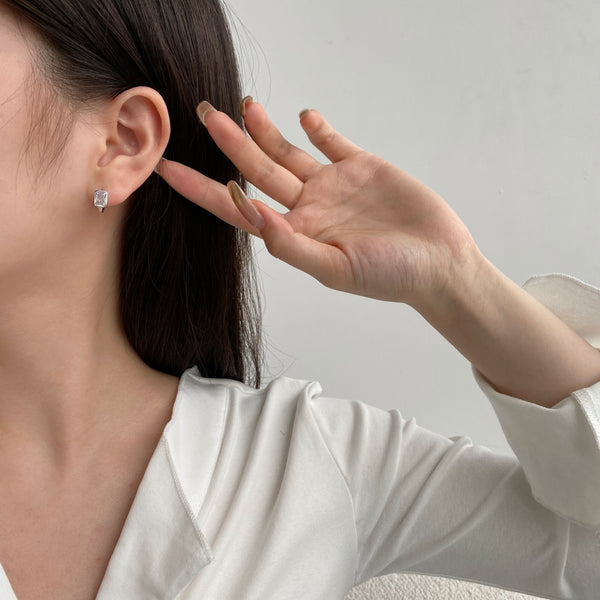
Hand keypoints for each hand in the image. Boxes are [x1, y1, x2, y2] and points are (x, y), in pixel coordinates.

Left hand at [158, 99, 599, 404]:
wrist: (440, 263)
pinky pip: (332, 141)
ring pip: (289, 151)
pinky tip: (302, 115)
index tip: (168, 169)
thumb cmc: (390, 276)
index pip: (236, 208)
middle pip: (257, 169)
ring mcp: (333, 185)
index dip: (202, 189)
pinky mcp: (362, 167)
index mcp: (295, 233)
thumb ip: (288, 244)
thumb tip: (249, 211)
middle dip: (229, 143)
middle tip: (203, 114)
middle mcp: (308, 207)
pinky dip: (317, 127)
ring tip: (242, 105)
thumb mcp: (335, 268)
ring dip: (264, 128)